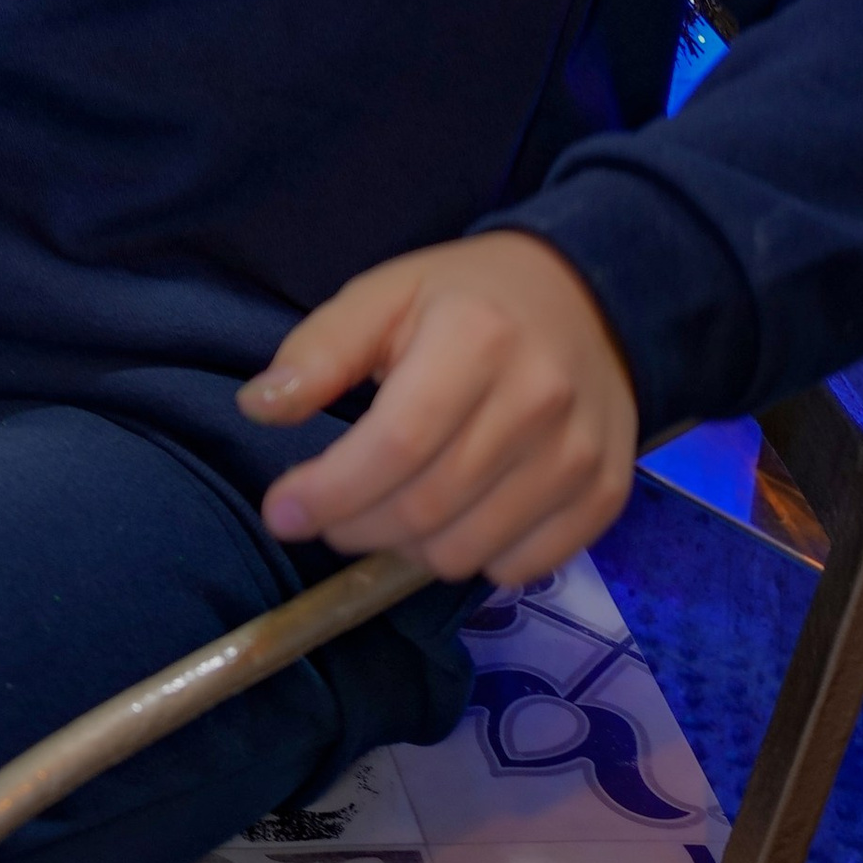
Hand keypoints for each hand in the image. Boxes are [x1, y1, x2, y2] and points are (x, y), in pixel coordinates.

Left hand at [238, 231, 636, 587]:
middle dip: (353, 525)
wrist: (588, 299)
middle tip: (327, 512)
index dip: (329, 492)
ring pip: (467, 550)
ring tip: (386, 509)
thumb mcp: (385, 294)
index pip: (395, 445)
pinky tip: (453, 517)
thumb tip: (258, 407)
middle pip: (425, 507)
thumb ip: (320, 350)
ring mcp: (580, 454)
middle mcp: (538, 400)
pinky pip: (521, 568)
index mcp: (476, 339)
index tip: (282, 511)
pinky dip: (473, 559)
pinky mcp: (604, 494)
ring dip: (406, 548)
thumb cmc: (467, 299)